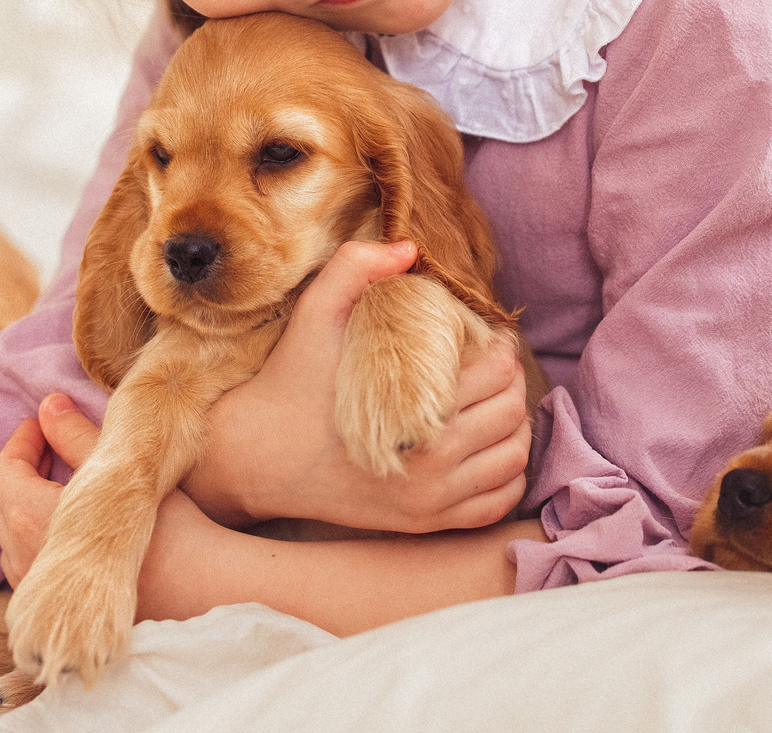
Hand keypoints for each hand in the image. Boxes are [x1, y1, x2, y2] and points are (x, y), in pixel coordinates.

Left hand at [0, 392, 217, 595]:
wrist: (196, 589)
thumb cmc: (164, 528)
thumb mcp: (119, 469)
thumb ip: (75, 435)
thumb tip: (49, 406)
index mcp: (31, 519)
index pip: (5, 470)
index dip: (22, 439)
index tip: (43, 421)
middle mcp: (23, 558)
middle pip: (4, 503)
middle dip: (23, 467)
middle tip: (52, 442)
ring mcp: (35, 587)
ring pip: (12, 537)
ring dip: (27, 502)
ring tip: (58, 480)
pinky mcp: (55, 606)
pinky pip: (27, 563)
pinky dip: (36, 534)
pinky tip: (68, 525)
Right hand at [183, 240, 531, 534]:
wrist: (256, 458)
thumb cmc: (289, 382)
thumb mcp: (314, 314)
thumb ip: (355, 268)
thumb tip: (408, 247)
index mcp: (415, 415)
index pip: (498, 374)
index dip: (501, 346)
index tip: (487, 336)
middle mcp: (431, 467)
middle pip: (512, 414)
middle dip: (511, 382)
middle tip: (492, 362)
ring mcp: (431, 502)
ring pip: (514, 460)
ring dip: (514, 425)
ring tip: (494, 400)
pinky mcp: (425, 524)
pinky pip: (496, 504)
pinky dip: (506, 474)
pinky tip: (489, 447)